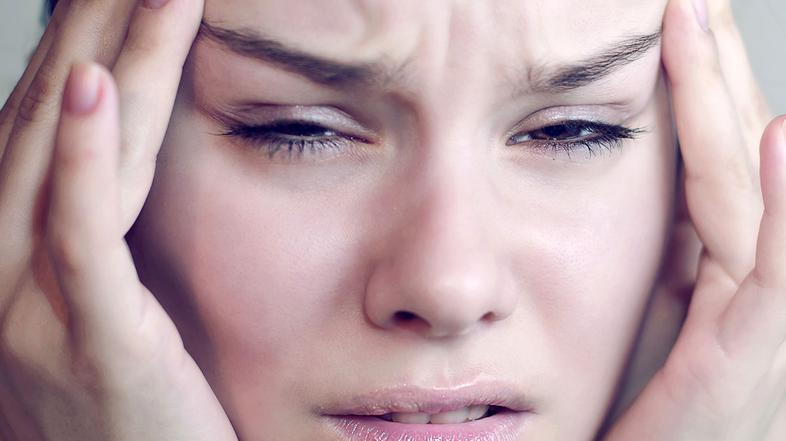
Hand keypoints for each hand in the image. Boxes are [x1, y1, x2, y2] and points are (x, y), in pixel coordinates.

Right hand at [0, 1, 236, 439]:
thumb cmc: (134, 410)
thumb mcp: (110, 313)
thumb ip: (101, 241)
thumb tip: (115, 163)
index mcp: (16, 259)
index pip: (41, 129)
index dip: (74, 44)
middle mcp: (3, 273)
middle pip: (43, 123)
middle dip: (89, 28)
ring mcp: (34, 310)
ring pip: (63, 160)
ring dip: (102, 61)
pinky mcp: (91, 341)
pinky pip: (81, 237)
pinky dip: (83, 158)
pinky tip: (89, 86)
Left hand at [603, 0, 785, 439]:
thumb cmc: (655, 427)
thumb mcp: (662, 331)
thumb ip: (673, 270)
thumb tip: (667, 215)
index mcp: (727, 277)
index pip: (717, 162)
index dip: (704, 91)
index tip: (681, 26)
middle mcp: (758, 286)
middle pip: (740, 157)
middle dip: (718, 72)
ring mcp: (766, 322)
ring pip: (753, 191)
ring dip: (730, 102)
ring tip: (705, 22)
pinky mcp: (751, 362)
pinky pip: (776, 270)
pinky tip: (785, 133)